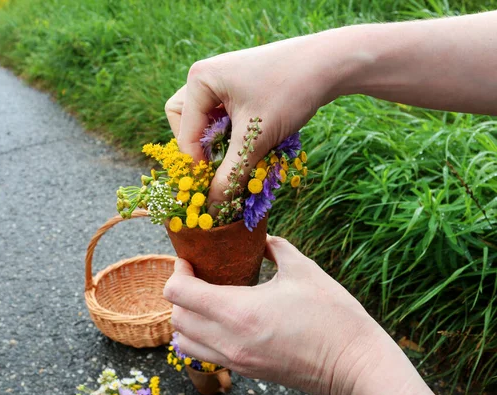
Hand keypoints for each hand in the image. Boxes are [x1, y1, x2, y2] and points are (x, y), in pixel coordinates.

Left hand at [163, 236, 436, 394]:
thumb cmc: (333, 314)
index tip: (191, 259)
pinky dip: (200, 337)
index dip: (178, 271)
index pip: (179, 293)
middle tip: (198, 276)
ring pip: (185, 341)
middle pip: (176, 318)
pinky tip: (221, 320)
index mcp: (239, 311)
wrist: (354, 363)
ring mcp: (236, 359)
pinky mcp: (245, 370)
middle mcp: (229, 340)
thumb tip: (261, 238)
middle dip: (179, 293)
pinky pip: (204, 355)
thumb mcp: (303, 269)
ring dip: (186, 318)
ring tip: (206, 300)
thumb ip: (274, 247)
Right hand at [164, 35, 343, 208]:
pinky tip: (251, 143)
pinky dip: (231, 134)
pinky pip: (222, 115)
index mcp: (200, 80)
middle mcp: (205, 75)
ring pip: (204, 121)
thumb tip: (211, 208)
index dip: (196, 166)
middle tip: (217, 168)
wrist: (330, 64)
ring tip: (239, 156)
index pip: (185, 135)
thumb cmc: (289, 93)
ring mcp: (222, 79)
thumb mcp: (255, 139)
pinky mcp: (239, 85)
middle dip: (200, 149)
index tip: (212, 189)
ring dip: (217, 143)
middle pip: (186, 124)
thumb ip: (229, 175)